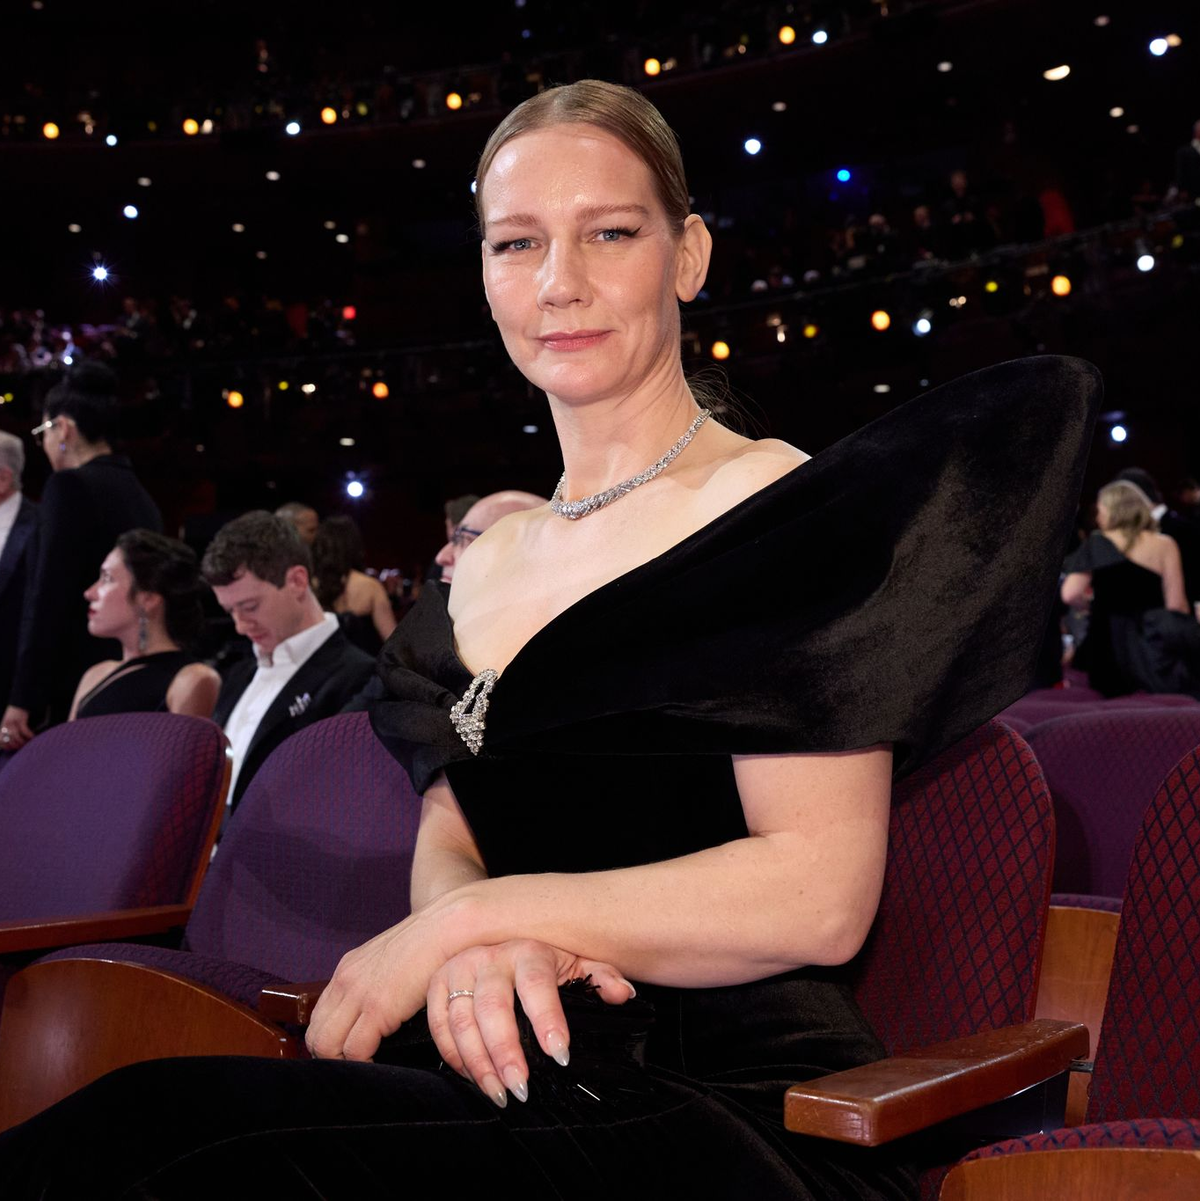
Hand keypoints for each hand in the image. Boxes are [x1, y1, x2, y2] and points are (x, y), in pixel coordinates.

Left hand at [0, 706, 32, 751]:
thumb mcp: (8, 722)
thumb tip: (13, 741)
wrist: (20, 702)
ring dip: (23, 741)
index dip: (6, 747)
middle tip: (22, 747)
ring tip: (28, 743)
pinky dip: (29, 735)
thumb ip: (8, 731)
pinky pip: (24, 731)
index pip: (0, 741)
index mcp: (2, 727)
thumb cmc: (15, 714)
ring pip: (16, 737)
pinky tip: (32, 737)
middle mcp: (6, 725)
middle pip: (9, 740)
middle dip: (16, 745)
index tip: (13, 748)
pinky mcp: (20, 720)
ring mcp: (13, 723)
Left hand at [306, 904, 458, 1062]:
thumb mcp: (388, 964)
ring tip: (367, 1067)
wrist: (445, 927)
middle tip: (355, 1067)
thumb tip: (374, 1015)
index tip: (346, 1054)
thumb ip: (375, 985)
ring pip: (326, 1046)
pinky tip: (381, 1064)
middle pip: (315, 1035)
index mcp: (346, 971)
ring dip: (344, 1063)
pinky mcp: (378, 1007)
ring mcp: (358, 993)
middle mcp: (344, 981)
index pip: (319, 1018)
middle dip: (331, 1058)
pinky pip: (355, 1051)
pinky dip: (364, 1064)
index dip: (329, 1042)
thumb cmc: (427, 948)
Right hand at [426, 939, 634, 1107]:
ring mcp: (460, 969)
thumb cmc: (541, 960)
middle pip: (493, 1007)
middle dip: (506, 1052)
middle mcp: (490, 956)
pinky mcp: (437, 984)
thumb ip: (600, 978)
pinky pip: (439, 1025)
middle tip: (521, 1087)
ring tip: (499, 1093)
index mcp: (528, 950)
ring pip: (461, 1021)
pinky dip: (455, 1055)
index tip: (561, 1056)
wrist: (495, 934)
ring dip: (478, 1063)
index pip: (538, 985)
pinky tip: (474, 1076)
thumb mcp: (574, 962)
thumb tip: (624, 995)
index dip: (548, 1020)